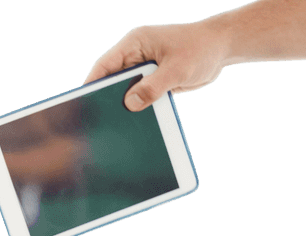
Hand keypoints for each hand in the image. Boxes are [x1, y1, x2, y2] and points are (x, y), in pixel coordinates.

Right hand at [84, 21, 230, 110]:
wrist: (223, 47)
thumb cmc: (201, 49)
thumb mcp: (177, 69)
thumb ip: (152, 87)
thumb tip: (129, 104)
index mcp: (135, 43)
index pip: (106, 64)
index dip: (92, 82)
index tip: (82, 101)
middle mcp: (136, 54)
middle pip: (112, 79)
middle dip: (106, 97)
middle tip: (98, 118)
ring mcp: (144, 67)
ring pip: (125, 89)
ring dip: (124, 104)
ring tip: (116, 123)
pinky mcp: (153, 79)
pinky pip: (140, 95)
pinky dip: (138, 106)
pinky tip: (135, 121)